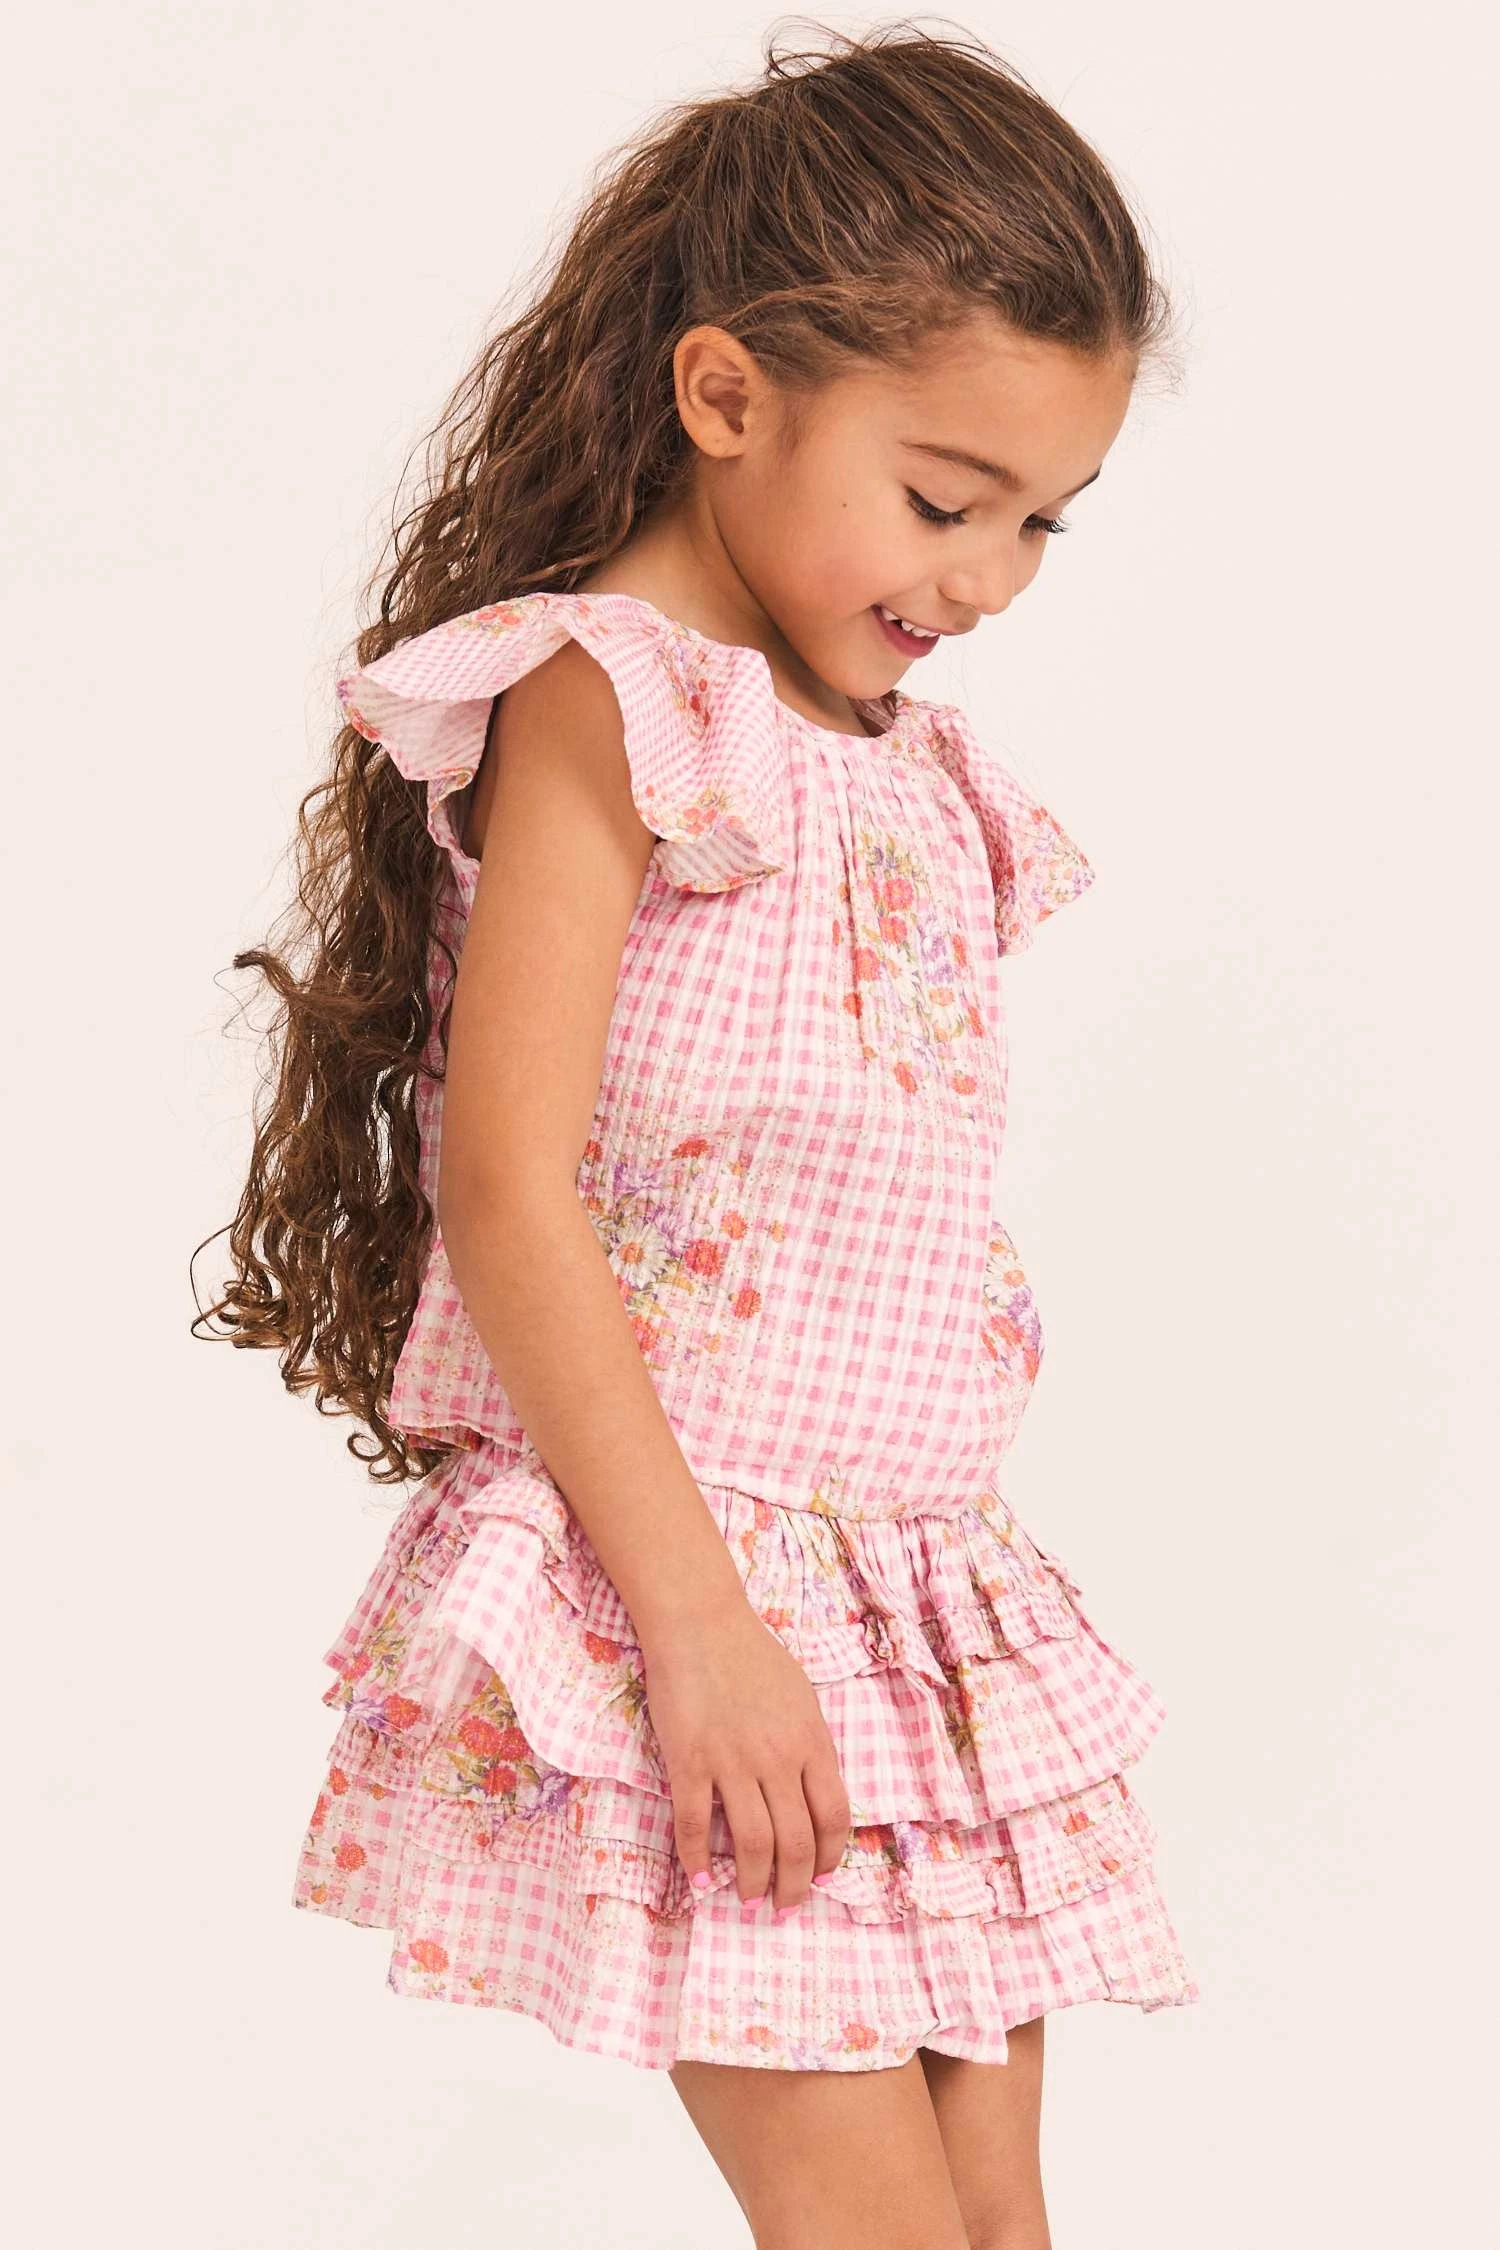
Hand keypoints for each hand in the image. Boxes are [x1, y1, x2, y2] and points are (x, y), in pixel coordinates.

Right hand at [639, 1595, 851, 1911]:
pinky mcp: (690, 1762)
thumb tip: (812, 1793)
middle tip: (784, 1907)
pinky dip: (697, 1861)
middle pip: (796, 1841)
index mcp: (811, 1742)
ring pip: (752, 1843)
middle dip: (794, 1885)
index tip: (822, 1876)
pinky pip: (695, 1825)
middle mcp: (778, 1758)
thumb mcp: (801, 1698)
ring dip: (752, 1883)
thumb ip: (809, 1745)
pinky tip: (700, 1881)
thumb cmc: (753, 1655)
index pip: (833, 1817)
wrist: (701, 1622)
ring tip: (747, 1902)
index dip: (830, 1856)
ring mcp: (733, 1762)